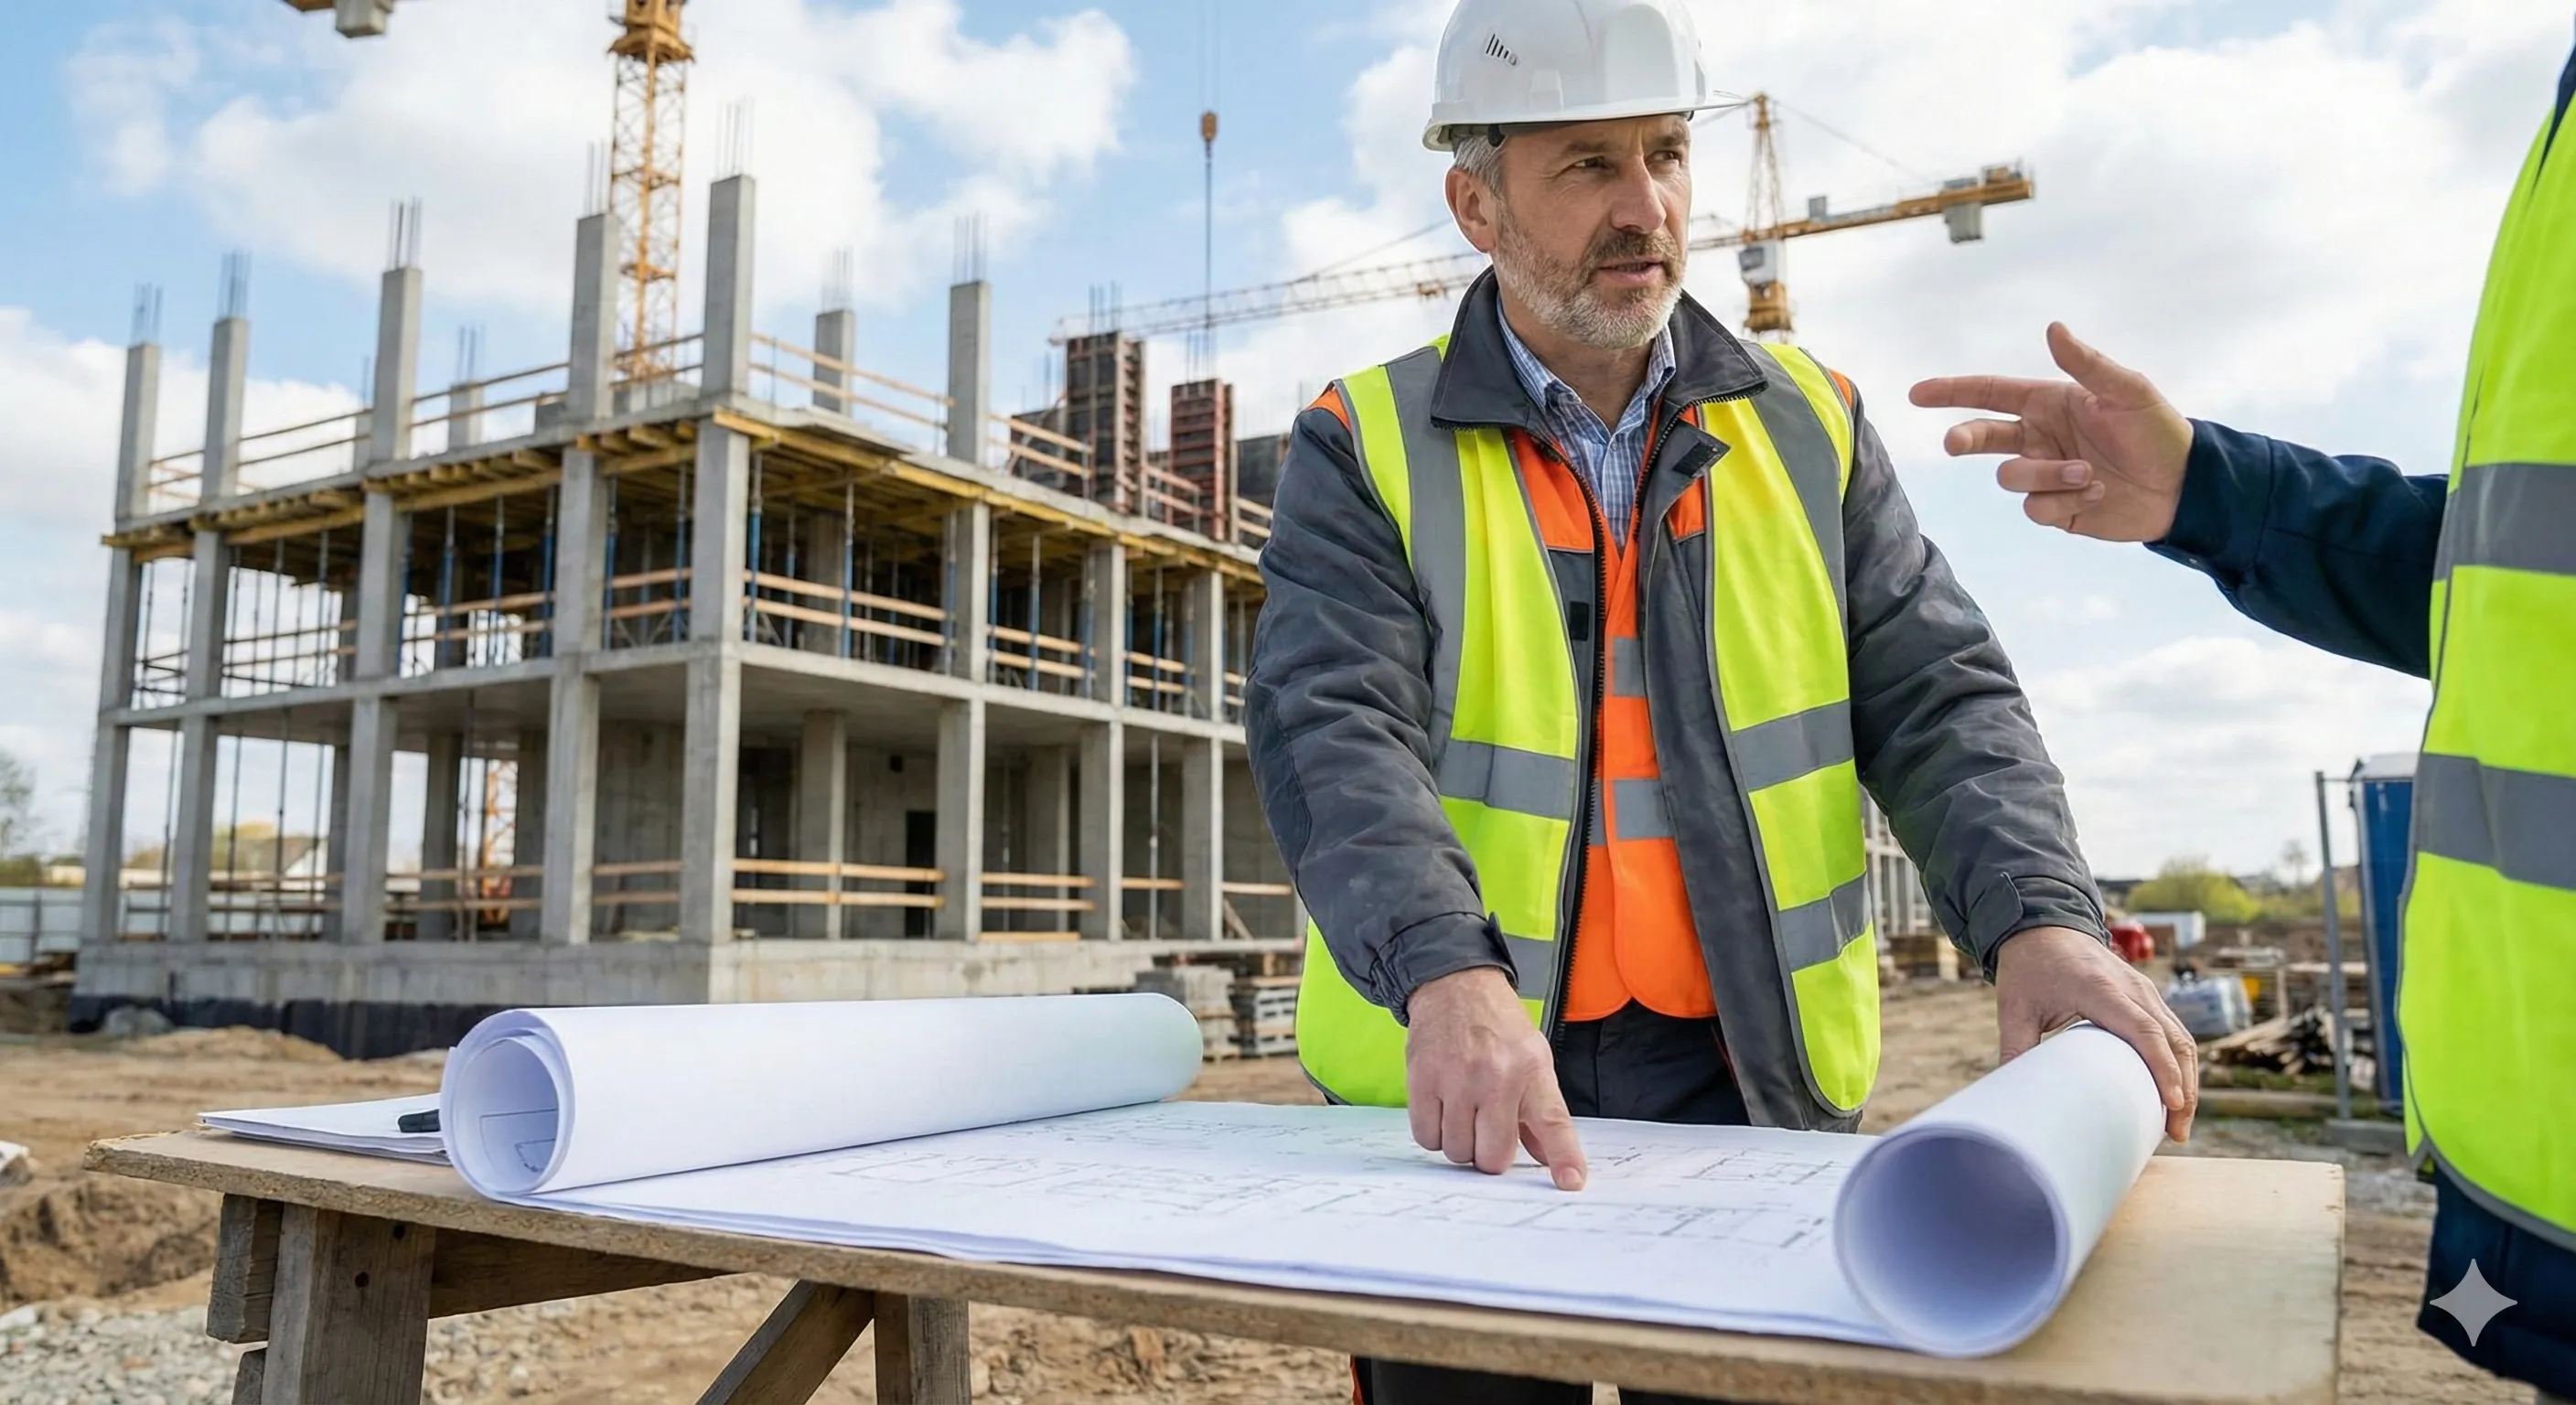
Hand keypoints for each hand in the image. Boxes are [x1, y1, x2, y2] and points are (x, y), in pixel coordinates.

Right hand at [1404, 967, 1587, 1188]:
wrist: (1454, 986)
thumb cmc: (1497, 1027)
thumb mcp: (1533, 1060)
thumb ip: (1542, 1115)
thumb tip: (1552, 1162)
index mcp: (1531, 1071)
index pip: (1553, 1123)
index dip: (1564, 1157)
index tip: (1570, 1181)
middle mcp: (1496, 1076)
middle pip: (1492, 1156)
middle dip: (1489, 1154)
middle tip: (1487, 1131)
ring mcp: (1455, 1078)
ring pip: (1456, 1151)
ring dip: (1459, 1143)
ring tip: (1463, 1113)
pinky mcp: (1422, 1079)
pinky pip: (1426, 1137)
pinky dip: (1434, 1132)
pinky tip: (1441, 1109)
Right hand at [1909, 323, 2193, 540]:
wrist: (2184, 486)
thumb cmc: (2159, 431)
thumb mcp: (2127, 390)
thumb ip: (2086, 363)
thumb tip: (2053, 328)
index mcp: (2049, 403)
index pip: (1990, 394)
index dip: (1952, 392)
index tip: (1917, 394)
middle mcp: (2040, 438)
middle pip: (1983, 437)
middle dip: (1965, 439)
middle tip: (1954, 444)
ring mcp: (2045, 475)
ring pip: (2011, 477)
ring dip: (2046, 475)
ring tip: (2087, 475)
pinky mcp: (2056, 509)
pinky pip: (2035, 508)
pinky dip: (2063, 502)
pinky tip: (2096, 494)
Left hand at [1993, 925, 2198, 1141]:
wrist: (2042, 923)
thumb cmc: (2028, 967)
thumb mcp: (2013, 1007)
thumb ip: (2014, 1048)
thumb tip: (2010, 1094)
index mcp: (2099, 988)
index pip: (2143, 1029)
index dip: (2162, 1067)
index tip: (2172, 1103)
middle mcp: (2131, 987)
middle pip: (2174, 1038)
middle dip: (2183, 1087)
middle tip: (2177, 1133)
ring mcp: (2144, 989)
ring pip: (2181, 1036)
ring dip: (2187, 1078)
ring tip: (2178, 1124)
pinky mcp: (2147, 995)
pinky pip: (2173, 1030)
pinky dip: (2178, 1062)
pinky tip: (2173, 1094)